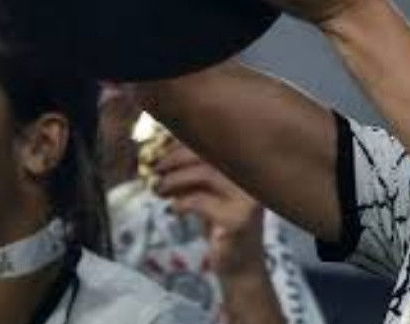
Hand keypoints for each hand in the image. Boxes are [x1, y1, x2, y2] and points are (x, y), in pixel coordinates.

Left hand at [151, 140, 266, 279]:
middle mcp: (253, 178)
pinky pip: (200, 201)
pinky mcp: (238, 220)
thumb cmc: (220, 225)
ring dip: (175, 179)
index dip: (184, 144)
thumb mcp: (206, 193)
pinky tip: (174, 210)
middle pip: (211, 153)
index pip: (214, 142)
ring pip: (206, 174)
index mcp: (246, 167)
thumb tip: (160, 153)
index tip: (160, 152)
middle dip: (176, 159)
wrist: (240, 267)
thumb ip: (192, 173)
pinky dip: (181, 202)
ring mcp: (248, 199)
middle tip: (155, 170)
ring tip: (159, 189)